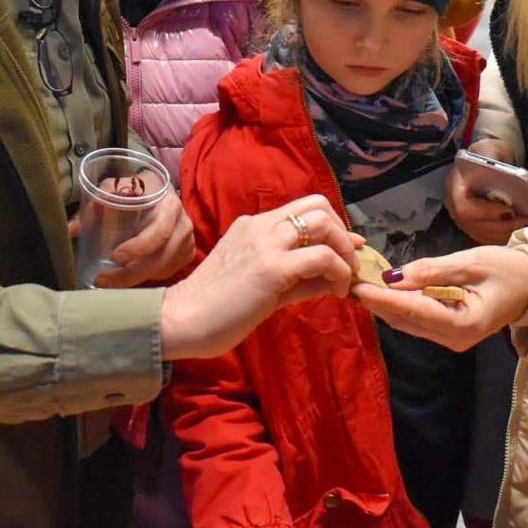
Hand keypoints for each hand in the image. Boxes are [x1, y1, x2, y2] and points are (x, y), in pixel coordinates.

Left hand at [69, 192, 194, 288]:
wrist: (160, 190)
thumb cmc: (137, 190)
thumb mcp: (118, 188)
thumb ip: (95, 204)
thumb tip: (72, 230)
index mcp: (169, 207)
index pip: (160, 232)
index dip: (139, 248)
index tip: (115, 256)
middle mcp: (183, 225)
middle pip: (161, 259)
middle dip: (130, 275)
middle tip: (103, 280)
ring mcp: (187, 242)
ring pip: (164, 270)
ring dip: (137, 280)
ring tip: (111, 283)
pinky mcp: (186, 254)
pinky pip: (168, 273)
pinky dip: (149, 278)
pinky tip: (131, 279)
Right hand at [159, 194, 360, 360]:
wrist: (180, 320)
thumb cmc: (215, 309)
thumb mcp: (261, 284)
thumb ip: (296, 277)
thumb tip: (333, 276)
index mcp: (254, 226)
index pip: (304, 209)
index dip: (332, 226)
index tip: (346, 251)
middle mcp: (260, 226)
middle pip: (318, 206)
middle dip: (342, 233)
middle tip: (348, 263)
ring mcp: (266, 244)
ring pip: (323, 223)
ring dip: (344, 249)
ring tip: (345, 277)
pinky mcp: (272, 268)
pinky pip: (321, 257)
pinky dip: (338, 271)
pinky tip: (337, 292)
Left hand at [354, 246, 527, 351]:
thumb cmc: (508, 270)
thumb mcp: (470, 263)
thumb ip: (431, 270)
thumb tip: (394, 277)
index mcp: (463, 324)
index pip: (413, 311)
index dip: (383, 298)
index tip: (358, 286)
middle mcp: (453, 339)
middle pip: (405, 320)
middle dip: (377, 302)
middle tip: (349, 281)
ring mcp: (450, 340)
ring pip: (408, 323)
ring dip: (384, 304)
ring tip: (359, 283)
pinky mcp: (448, 333)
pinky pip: (417, 320)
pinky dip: (399, 306)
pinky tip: (383, 290)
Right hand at [446, 139, 527, 245]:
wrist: (487, 162)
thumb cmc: (488, 153)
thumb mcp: (490, 148)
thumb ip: (493, 158)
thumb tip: (504, 173)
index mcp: (455, 183)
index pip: (463, 207)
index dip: (486, 212)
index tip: (510, 210)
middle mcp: (454, 204)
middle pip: (473, 225)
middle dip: (502, 226)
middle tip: (526, 220)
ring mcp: (462, 218)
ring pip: (481, 235)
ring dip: (505, 233)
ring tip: (527, 224)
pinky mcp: (473, 226)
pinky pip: (487, 238)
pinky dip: (504, 236)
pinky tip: (520, 228)